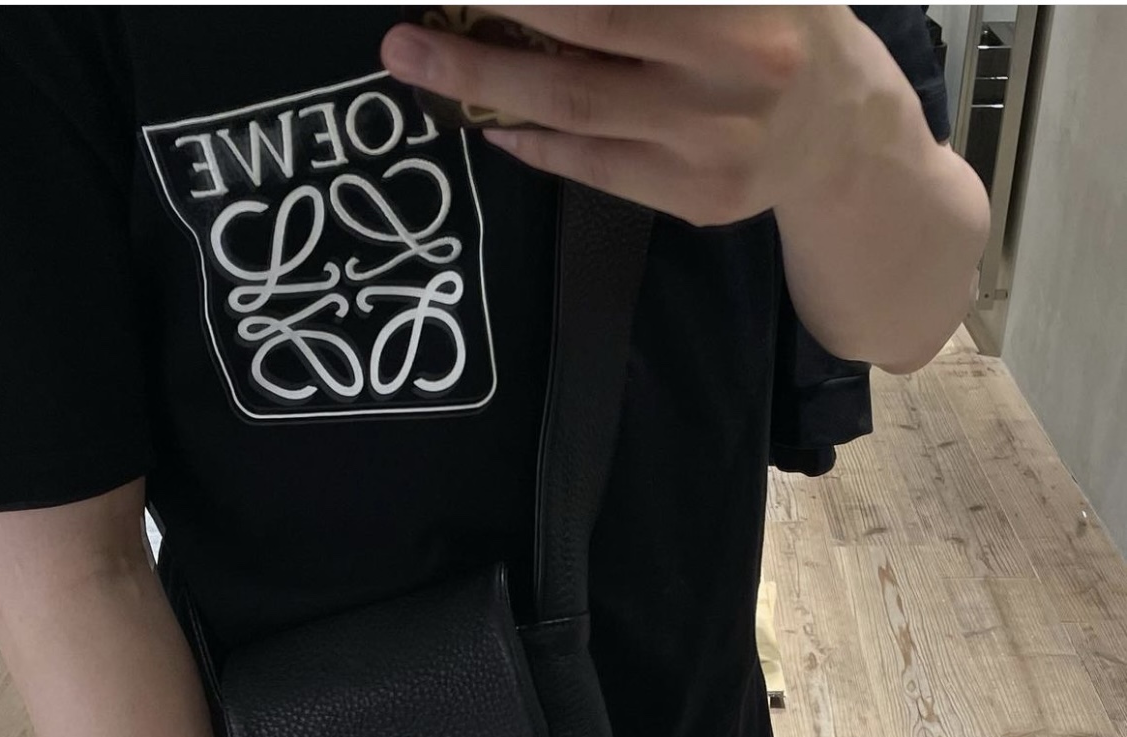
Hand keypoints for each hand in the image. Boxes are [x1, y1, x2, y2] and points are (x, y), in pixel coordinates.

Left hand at [381, 6, 904, 226]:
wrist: (847, 139)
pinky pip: (598, 169)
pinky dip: (538, 144)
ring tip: (421, 65)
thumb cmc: (789, 30)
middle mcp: (735, 68)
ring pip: (580, 111)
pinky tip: (494, 123)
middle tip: (405, 25)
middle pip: (587, 31)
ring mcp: (714, 145)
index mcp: (748, 0)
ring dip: (489, 85)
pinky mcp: (697, 200)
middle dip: (488, 22)